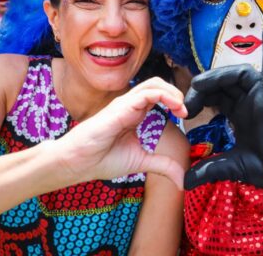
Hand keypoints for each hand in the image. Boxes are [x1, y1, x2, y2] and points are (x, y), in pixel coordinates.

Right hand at [55, 77, 187, 188]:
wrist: (77, 163)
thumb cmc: (101, 158)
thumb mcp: (141, 162)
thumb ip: (162, 165)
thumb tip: (182, 179)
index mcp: (135, 113)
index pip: (158, 95)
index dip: (175, 101)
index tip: (185, 115)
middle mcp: (130, 105)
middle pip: (157, 84)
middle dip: (176, 92)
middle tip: (185, 110)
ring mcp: (124, 104)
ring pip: (152, 84)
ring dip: (172, 92)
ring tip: (181, 107)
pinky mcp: (120, 108)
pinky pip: (144, 94)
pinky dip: (163, 96)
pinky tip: (173, 107)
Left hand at [184, 26, 262, 211]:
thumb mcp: (235, 167)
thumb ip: (211, 169)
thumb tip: (185, 181)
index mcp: (239, 114)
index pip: (214, 97)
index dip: (198, 99)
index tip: (186, 112)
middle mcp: (249, 101)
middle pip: (221, 83)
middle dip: (202, 88)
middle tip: (188, 102)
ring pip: (237, 74)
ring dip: (218, 75)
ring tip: (201, 84)